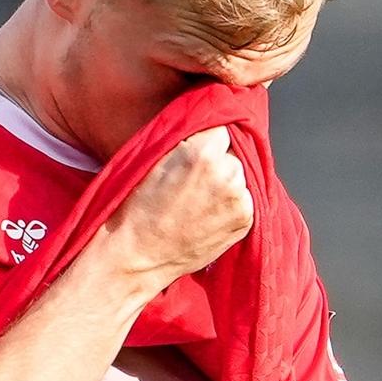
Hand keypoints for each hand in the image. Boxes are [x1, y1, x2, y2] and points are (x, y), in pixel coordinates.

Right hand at [96, 126, 253, 286]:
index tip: (196, 151)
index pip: (222, 127)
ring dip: (227, 183)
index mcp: (203, 153)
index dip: (207, 139)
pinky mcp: (245, 221)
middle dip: (219, 161)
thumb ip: (186, 139)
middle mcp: (227, 173)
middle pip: (234, 152)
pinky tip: (208, 214)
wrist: (136, 255)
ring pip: (241, 176)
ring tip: (199, 201)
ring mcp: (239, 200)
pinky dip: (231, 204)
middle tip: (193, 182)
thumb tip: (208, 124)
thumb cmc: (137, 208)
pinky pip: (245, 200)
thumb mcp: (155, 158)